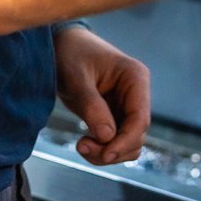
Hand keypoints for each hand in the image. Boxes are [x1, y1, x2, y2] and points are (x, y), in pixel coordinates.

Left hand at [54, 25, 150, 165]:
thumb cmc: (70, 53)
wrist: (61, 46)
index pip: (140, 119)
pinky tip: (84, 142)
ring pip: (128, 143)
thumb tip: (107, 137)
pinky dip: (102, 148)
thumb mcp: (76, 77)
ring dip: (107, 152)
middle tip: (82, 146)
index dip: (125, 141)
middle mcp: (136, 94)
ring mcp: (127, 106)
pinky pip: (116, 141)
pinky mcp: (115, 116)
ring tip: (81, 145)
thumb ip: (92, 105)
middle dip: (112, 149)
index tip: (105, 154)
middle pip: (136, 136)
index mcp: (135, 78)